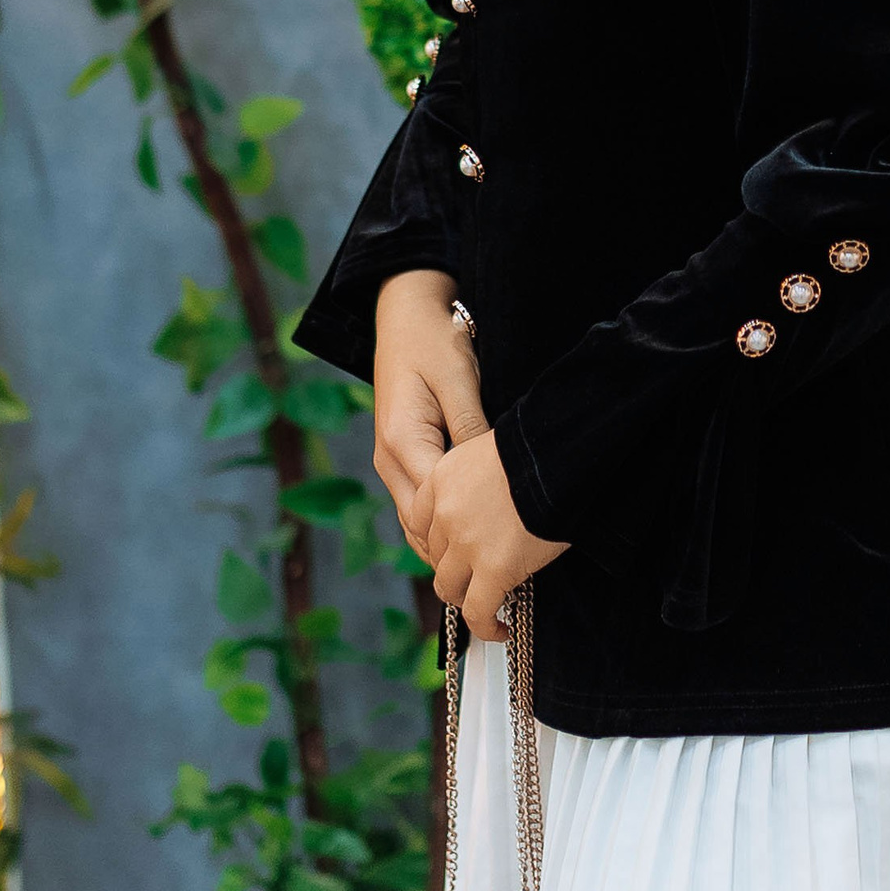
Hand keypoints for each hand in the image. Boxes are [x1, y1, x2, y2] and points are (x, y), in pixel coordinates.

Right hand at [373, 268, 487, 557]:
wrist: (404, 316)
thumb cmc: (433, 342)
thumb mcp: (459, 381)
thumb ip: (472, 431)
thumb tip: (492, 476)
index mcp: (401, 441)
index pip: (432, 507)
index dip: (464, 535)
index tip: (501, 552)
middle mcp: (387, 458)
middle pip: (419, 524)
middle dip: (453, 550)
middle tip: (496, 574)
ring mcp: (388, 461)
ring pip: (413, 520)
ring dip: (442, 544)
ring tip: (482, 569)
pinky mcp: (397, 457)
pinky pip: (414, 504)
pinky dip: (434, 526)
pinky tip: (463, 538)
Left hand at [416, 428, 568, 640]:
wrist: (555, 456)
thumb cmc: (537, 449)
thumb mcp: (489, 450)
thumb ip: (478, 477)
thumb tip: (494, 500)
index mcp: (442, 479)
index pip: (420, 520)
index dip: (437, 541)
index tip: (454, 550)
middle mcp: (445, 513)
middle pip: (435, 556)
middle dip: (453, 570)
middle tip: (475, 578)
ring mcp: (465, 544)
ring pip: (450, 587)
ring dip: (465, 599)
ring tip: (486, 606)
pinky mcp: (492, 569)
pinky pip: (478, 611)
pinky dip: (485, 626)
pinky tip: (499, 630)